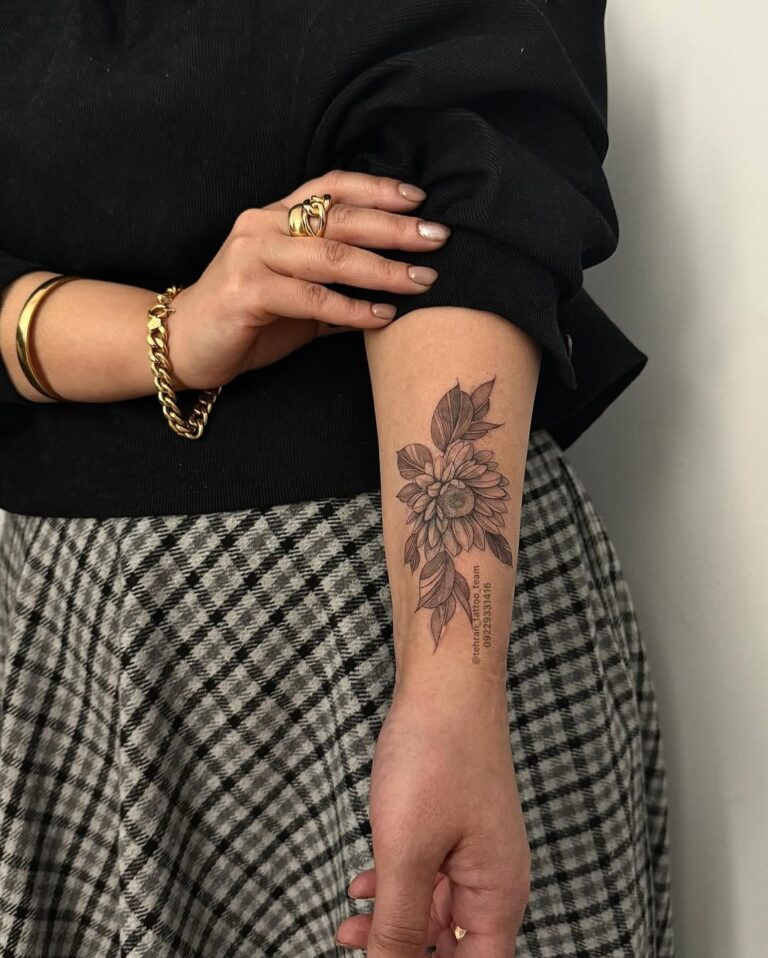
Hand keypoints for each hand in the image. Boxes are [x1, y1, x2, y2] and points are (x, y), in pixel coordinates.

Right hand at [163, 170, 450, 388]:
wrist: (184, 345)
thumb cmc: (246, 320)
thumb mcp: (297, 296)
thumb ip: (336, 284)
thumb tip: (394, 285)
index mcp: (274, 217)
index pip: (331, 187)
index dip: (377, 188)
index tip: (420, 200)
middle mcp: (262, 225)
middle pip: (340, 217)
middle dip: (395, 227)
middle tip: (438, 238)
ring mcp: (252, 256)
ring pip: (331, 255)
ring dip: (384, 269)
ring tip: (423, 280)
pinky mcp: (246, 292)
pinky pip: (311, 298)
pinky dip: (352, 307)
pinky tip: (383, 315)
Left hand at [336, 679, 530, 956]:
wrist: (445, 683)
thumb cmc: (435, 757)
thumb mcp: (406, 852)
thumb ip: (399, 924)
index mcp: (497, 894)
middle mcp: (493, 876)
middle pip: (454, 944)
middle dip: (406, 953)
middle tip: (357, 948)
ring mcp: (474, 847)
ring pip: (434, 909)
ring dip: (393, 921)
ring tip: (347, 928)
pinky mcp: (453, 822)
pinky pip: (427, 872)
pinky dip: (394, 885)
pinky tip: (363, 885)